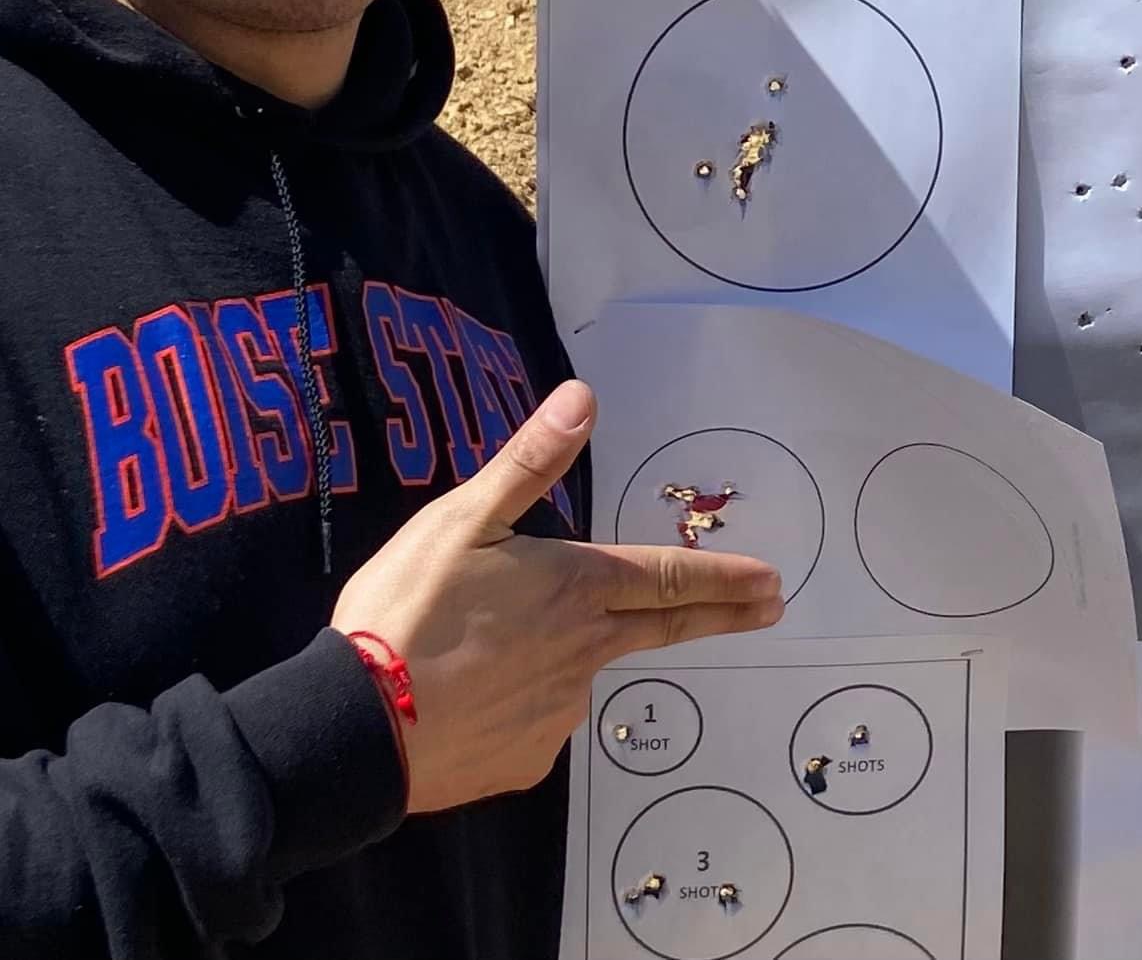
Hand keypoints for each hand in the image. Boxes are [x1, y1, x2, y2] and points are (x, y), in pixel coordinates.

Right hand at [329, 379, 783, 813]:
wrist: (355, 728)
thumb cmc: (410, 609)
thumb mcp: (463, 519)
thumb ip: (529, 461)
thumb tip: (583, 397)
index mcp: (576, 587)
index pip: (670, 578)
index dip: (725, 578)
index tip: (772, 583)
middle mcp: (585, 651)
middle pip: (663, 626)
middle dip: (722, 613)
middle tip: (770, 608)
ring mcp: (559, 711)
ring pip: (583, 671)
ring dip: (575, 655)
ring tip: (507, 648)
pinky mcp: (526, 758)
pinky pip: (537, 719)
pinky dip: (522, 701)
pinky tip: (478, 696)